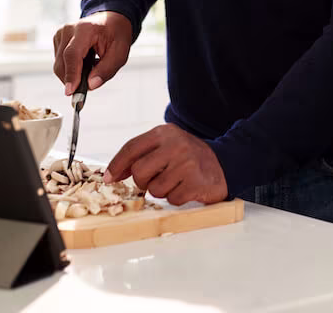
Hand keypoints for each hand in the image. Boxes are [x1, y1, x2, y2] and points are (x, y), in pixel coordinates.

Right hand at [51, 11, 132, 94]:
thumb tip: (91, 85)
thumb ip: (107, 70)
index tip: (70, 91)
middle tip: (89, 86)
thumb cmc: (116, 34)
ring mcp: (61, 34)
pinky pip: (60, 62)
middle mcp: (69, 29)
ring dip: (73, 74)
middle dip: (73, 80)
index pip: (72, 54)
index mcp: (85, 29)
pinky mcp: (58, 40)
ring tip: (91, 68)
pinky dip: (71, 68)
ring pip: (59, 65)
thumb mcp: (120, 53)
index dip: (71, 74)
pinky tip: (84, 62)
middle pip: (62, 63)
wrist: (111, 20)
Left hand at [103, 124, 227, 205]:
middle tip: (157, 178)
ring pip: (154, 189)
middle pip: (139, 171)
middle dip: (143, 181)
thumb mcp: (166, 146)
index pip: (132, 148)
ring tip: (176, 181)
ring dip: (162, 190)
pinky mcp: (195, 182)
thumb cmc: (188, 157)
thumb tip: (113, 174)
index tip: (109, 178)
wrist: (224, 164)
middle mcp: (176, 145)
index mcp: (165, 133)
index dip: (117, 165)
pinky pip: (171, 199)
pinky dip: (176, 197)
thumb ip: (142, 155)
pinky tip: (186, 188)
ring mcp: (187, 163)